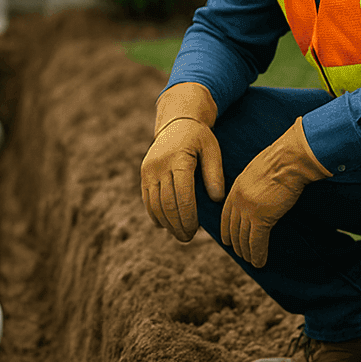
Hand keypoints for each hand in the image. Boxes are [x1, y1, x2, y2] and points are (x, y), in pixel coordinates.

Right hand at [141, 82, 225, 241]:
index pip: (182, 195)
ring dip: (167, 223)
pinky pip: (147, 200)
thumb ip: (214, 174)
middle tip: (188, 238)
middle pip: (166, 203)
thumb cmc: (199, 138)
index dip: (188, 216)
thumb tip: (217, 199)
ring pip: (154, 205)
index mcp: (178, 159)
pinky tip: (166, 225)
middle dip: (177, 224)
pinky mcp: (144, 174)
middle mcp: (159, 165)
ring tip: (180, 234)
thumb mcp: (212, 150)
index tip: (196, 230)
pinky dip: (155, 215)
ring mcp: (148, 170)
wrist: (176, 122)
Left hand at [220, 117, 329, 268]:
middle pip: (233, 228)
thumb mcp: (259, 170)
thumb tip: (260, 192)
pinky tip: (259, 262)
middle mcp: (238, 200)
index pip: (226, 214)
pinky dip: (257, 254)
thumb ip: (254, 184)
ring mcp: (248, 209)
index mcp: (236, 187)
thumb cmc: (282, 160)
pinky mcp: (261, 217)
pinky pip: (256, 241)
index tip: (226, 240)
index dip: (226, 230)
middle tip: (241, 255)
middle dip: (236, 244)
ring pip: (243, 237)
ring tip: (251, 262)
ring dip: (247, 252)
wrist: (290, 159)